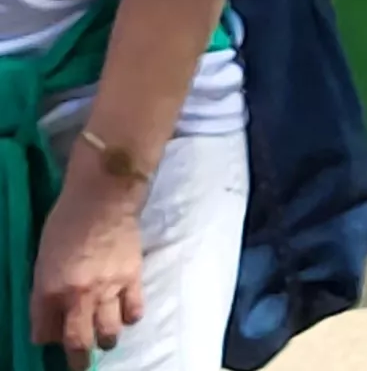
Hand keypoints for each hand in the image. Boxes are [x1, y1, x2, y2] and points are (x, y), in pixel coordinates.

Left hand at [31, 166, 143, 365]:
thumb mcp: (42, 260)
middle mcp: (77, 296)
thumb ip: (46, 290)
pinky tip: (125, 314)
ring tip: (104, 338)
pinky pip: (134, 311)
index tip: (50, 336)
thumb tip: (53, 312)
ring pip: (109, 333)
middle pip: (78, 342)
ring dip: (105, 340)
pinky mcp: (133, 279)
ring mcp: (108, 289)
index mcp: (49, 289)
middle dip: (78, 359)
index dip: (46, 338)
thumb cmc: (65, 224)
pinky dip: (129, 318)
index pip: (44, 333)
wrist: (103, 201)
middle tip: (80, 362)